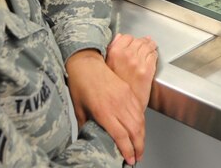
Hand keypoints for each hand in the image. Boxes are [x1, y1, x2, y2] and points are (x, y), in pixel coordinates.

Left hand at [65, 49, 145, 164]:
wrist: (85, 62)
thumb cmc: (80, 84)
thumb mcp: (79, 109)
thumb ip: (84, 126)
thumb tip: (87, 138)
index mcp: (104, 111)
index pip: (121, 136)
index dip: (127, 150)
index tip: (129, 160)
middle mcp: (117, 104)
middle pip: (134, 130)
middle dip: (139, 147)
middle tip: (138, 157)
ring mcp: (125, 96)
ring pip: (139, 120)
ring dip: (142, 135)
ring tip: (140, 146)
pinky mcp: (128, 90)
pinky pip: (139, 109)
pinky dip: (142, 121)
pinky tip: (140, 128)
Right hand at [105, 33, 157, 109]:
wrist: (119, 107)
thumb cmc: (110, 89)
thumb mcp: (105, 66)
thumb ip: (111, 49)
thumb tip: (118, 37)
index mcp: (114, 52)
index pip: (127, 37)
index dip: (131, 39)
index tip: (133, 41)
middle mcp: (127, 55)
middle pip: (139, 41)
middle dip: (142, 41)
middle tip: (145, 42)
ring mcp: (138, 62)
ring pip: (148, 47)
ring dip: (150, 46)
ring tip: (151, 46)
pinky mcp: (147, 71)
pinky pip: (153, 56)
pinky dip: (154, 54)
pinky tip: (153, 55)